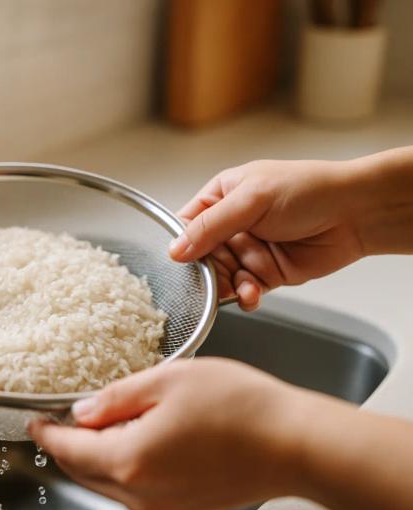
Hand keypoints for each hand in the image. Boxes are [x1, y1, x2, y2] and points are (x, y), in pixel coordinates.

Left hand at [29, 358, 306, 509]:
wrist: (296, 445)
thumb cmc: (240, 407)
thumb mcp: (167, 381)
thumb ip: (116, 397)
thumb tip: (82, 411)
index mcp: (129, 460)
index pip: (67, 451)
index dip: (46, 434)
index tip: (34, 420)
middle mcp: (141, 494)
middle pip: (83, 472)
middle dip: (67, 446)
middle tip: (63, 420)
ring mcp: (163, 507)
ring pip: (108, 484)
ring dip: (96, 457)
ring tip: (101, 424)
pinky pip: (136, 491)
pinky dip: (123, 468)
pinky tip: (136, 441)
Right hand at [170, 158, 365, 310]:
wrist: (356, 213)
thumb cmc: (307, 190)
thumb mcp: (251, 200)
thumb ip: (210, 226)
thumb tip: (176, 250)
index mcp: (221, 197)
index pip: (186, 224)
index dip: (180, 244)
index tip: (179, 261)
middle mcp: (230, 225)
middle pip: (200, 257)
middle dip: (205, 272)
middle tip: (211, 280)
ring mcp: (247, 250)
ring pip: (220, 277)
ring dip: (226, 287)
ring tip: (240, 286)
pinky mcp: (265, 273)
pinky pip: (243, 291)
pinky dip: (245, 296)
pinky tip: (252, 294)